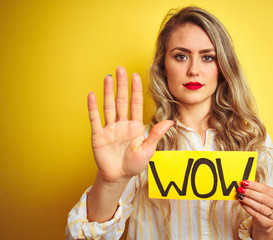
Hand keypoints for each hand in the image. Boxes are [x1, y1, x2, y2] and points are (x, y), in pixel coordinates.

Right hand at [87, 66, 173, 182]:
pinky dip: (93, 108)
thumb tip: (170, 121)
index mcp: (134, 126)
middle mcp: (122, 124)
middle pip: (121, 101)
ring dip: (108, 92)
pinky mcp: (98, 136)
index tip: (135, 75)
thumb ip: (156, 134)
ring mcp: (109, 129)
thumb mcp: (148, 149)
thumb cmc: (134, 164)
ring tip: (108, 77)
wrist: (119, 177)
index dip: (135, 90)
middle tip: (120, 69)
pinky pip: (95, 119)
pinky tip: (92, 95)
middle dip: (121, 85)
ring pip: (108, 106)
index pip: (135, 103)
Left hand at [237, 180, 272, 236]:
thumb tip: (245, 183)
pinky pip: (256, 214)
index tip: (244, 182)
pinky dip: (248, 208)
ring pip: (260, 207)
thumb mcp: (262, 196)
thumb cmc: (262, 205)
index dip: (254, 185)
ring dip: (248, 200)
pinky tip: (242, 203)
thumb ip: (256, 190)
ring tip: (240, 196)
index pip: (266, 189)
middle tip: (241, 189)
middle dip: (250, 193)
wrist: (263, 221)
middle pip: (264, 198)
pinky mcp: (269, 223)